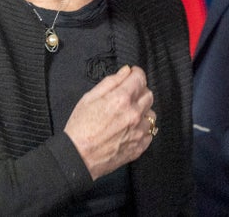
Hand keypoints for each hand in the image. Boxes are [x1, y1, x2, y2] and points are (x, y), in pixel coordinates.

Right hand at [64, 65, 155, 179]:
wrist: (77, 158)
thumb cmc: (79, 127)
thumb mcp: (89, 98)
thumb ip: (111, 82)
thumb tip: (126, 71)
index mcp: (121, 99)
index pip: (140, 78)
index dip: (136, 74)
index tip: (132, 75)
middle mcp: (134, 114)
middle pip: (148, 95)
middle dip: (139, 91)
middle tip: (127, 96)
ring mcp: (139, 132)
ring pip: (151, 114)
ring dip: (142, 111)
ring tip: (127, 116)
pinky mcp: (139, 147)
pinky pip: (149, 132)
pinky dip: (142, 129)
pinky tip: (129, 130)